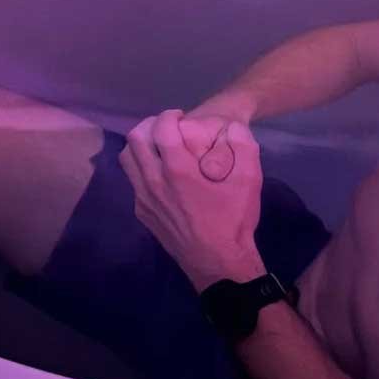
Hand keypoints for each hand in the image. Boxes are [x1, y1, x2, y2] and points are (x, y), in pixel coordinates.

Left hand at [120, 109, 265, 290]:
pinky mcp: (143, 213)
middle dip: (150, 125)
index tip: (179, 116)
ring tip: (158, 146)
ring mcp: (144, 199)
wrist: (219, 262)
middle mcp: (154, 181)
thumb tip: (232, 126)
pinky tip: (161, 175)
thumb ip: (243, 145)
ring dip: (140, 146)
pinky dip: (141, 169)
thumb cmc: (234, 219)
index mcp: (178, 170)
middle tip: (167, 127)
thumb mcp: (250, 179)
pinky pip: (133, 182)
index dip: (169, 116)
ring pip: (127, 160)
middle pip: (135, 139)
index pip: (161, 128)